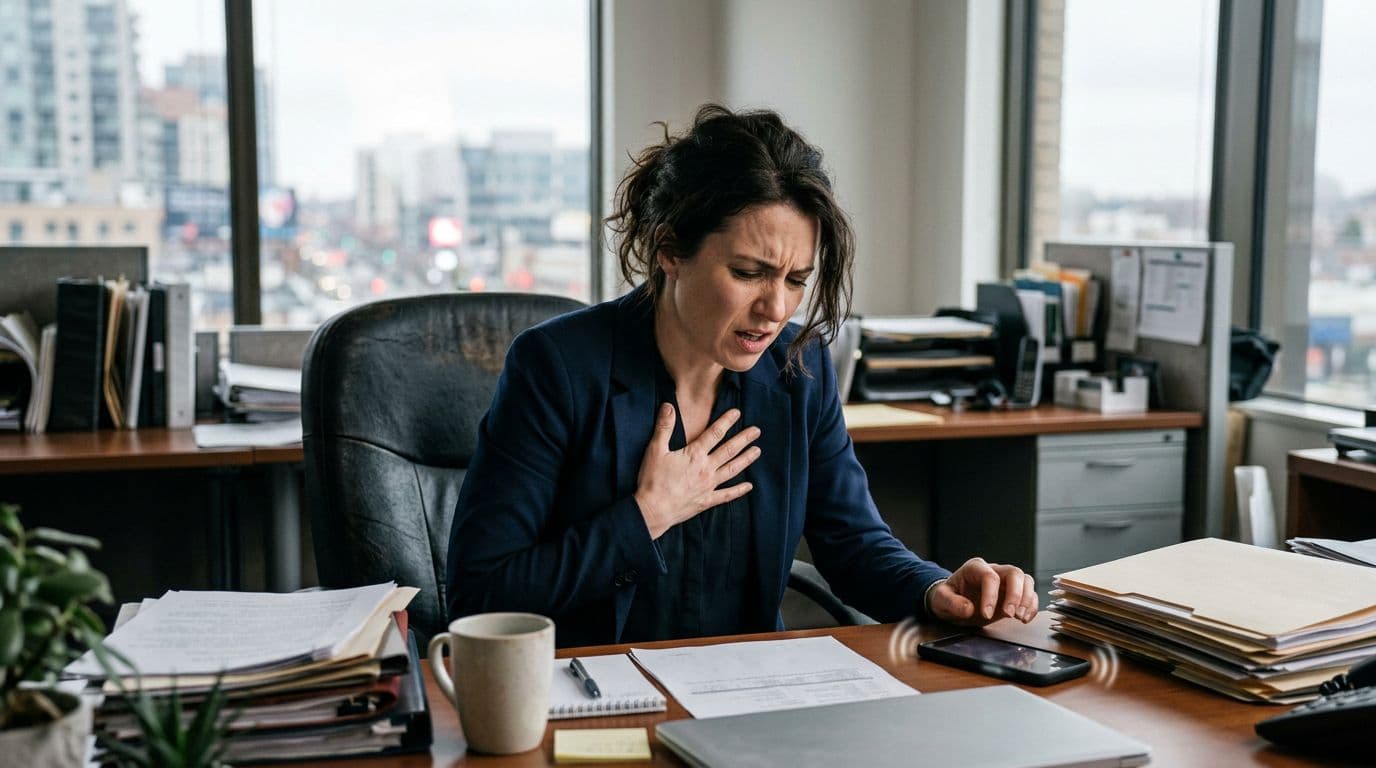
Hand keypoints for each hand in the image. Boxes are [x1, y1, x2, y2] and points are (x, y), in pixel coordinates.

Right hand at [634, 404, 760, 538]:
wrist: (653, 510)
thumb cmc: (652, 480)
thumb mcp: (655, 450)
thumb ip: (664, 427)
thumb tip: (668, 406)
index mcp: (694, 455)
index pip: (714, 433)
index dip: (726, 421)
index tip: (737, 413)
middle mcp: (706, 469)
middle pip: (729, 450)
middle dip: (744, 439)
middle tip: (757, 431)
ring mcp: (708, 486)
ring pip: (732, 470)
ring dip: (746, 459)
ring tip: (758, 451)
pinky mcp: (706, 501)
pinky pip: (726, 495)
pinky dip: (739, 491)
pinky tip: (749, 486)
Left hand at [928, 558, 1037, 625]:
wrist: (952, 604)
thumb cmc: (946, 598)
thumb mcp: (941, 600)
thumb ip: (951, 603)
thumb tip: (968, 608)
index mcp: (974, 568)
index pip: (989, 576)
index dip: (991, 595)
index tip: (986, 614)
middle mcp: (993, 571)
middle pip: (1013, 573)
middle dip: (1015, 595)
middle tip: (1010, 615)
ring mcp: (1004, 581)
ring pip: (1025, 580)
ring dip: (1026, 600)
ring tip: (1019, 618)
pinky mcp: (1013, 593)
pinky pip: (1029, 594)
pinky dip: (1031, 606)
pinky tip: (1025, 619)